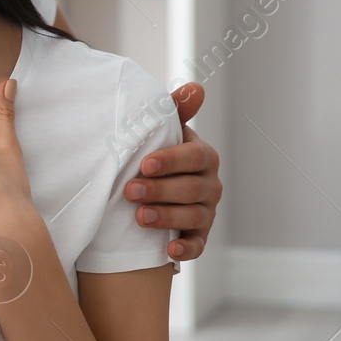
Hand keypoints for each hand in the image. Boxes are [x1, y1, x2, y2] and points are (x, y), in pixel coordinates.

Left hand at [124, 82, 222, 261]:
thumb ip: (175, 110)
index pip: (194, 157)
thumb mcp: (163, 132)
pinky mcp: (199, 235)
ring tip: (139, 217)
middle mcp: (210, 185)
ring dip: (167, 217)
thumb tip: (196, 88)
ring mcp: (206, 212)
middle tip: (130, 191)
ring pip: (193, 217)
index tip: (144, 164)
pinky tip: (168, 252)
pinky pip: (198, 245)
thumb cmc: (156, 155)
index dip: (171, 161)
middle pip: (191, 189)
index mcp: (203, 156)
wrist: (150, 190)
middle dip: (160, 190)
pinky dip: (186, 250)